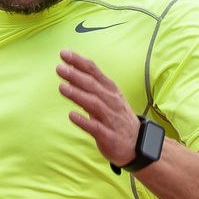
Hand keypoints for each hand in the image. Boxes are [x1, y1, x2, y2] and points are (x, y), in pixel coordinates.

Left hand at [57, 49, 142, 166]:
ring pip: (94, 104)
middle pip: (92, 85)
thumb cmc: (117, 118)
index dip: (79, 62)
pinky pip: (95, 127)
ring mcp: (111, 119)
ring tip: (62, 88)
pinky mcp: (109, 136)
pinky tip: (71, 116)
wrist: (138, 145)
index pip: (94, 71)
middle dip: (76, 76)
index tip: (64, 53)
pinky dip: (83, 121)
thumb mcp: (108, 98)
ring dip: (78, 95)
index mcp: (111, 90)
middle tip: (59, 68)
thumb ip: (91, 86)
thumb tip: (70, 73)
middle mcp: (112, 101)